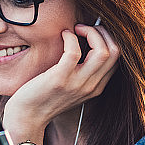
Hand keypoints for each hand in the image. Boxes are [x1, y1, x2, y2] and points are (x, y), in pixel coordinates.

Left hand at [2, 23, 118, 140]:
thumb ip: (82, 72)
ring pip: (102, 51)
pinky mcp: (60, 79)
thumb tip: (85, 44)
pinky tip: (63, 35)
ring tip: (76, 29)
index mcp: (96, 87)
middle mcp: (91, 86)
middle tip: (84, 28)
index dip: (107, 39)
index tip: (91, 32)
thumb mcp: (70, 87)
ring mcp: (77, 84)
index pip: (116, 58)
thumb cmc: (44, 97)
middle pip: (115, 52)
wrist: (27, 117)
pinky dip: (70, 37)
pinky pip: (74, 51)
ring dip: (91, 32)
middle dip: (103, 32)